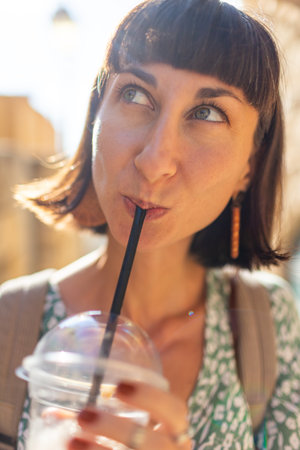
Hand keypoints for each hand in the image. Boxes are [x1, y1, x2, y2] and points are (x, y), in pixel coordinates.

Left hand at [67, 381, 191, 449]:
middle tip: (84, 415)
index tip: (118, 386)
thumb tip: (51, 413)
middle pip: (153, 443)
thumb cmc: (131, 448)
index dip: (151, 397)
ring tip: (71, 440)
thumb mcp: (127, 435)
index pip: (176, 411)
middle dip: (117, 429)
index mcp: (174, 435)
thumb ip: (98, 424)